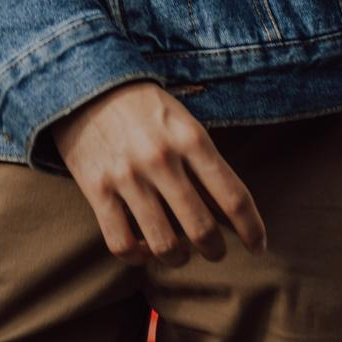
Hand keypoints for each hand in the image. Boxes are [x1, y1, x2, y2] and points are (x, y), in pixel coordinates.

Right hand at [52, 82, 267, 265]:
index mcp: (190, 138)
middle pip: (201, 229)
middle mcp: (161, 159)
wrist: (83, 83)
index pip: (233, 197)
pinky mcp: (97, 189)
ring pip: (164, 244)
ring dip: (178, 258)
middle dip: (215, 251)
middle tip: (215, 252)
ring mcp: (127, 176)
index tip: (258, 246)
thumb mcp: (181, 120)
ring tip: (179, 254)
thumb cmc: (141, 105)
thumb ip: (202, 161)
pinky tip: (142, 249)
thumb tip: (227, 210)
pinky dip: (136, 257)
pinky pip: (121, 243)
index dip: (252, 230)